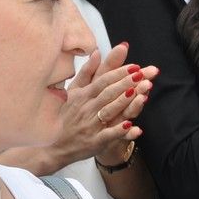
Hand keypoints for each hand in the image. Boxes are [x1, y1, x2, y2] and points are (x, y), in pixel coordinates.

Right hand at [56, 43, 158, 166]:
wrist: (55, 146)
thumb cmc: (67, 116)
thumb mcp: (73, 92)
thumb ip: (87, 72)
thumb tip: (97, 52)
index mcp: (83, 95)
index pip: (103, 81)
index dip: (119, 73)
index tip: (135, 67)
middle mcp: (87, 108)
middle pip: (109, 93)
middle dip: (126, 83)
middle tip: (143, 75)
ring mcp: (90, 125)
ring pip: (109, 111)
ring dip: (125, 102)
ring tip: (141, 93)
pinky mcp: (94, 142)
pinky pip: (108, 135)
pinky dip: (120, 131)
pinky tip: (132, 126)